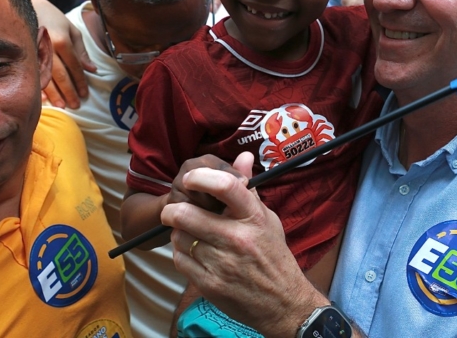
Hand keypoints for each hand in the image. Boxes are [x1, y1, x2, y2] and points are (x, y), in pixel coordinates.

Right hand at [33, 0, 95, 108]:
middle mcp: (48, 47)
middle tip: (76, 105)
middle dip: (69, 91)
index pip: (74, 66)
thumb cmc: (53, 19)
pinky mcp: (22, 56)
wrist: (27, 7)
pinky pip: (31, 75)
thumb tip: (92, 70)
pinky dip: (37, 87)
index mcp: (62, 40)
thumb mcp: (72, 30)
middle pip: (61, 75)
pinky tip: (42, 99)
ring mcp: (33, 52)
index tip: (85, 94)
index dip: (80, 81)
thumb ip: (81, 51)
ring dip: (55, 94)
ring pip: (46, 77)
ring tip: (62, 106)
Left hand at [162, 152, 327, 337]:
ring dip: (178, 233)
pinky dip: (181, 254)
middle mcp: (237, 238)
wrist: (283, 302)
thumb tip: (243, 156)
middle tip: (173, 209)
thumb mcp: (267, 219)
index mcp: (253, 218)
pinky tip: (194, 253)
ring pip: (179, 237)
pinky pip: (180, 260)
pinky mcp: (210, 284)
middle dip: (173, 209)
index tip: (189, 179)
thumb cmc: (273, 256)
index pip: (225, 186)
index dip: (200, 178)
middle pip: (187, 214)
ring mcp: (222, 263)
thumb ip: (249, 189)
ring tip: (189, 233)